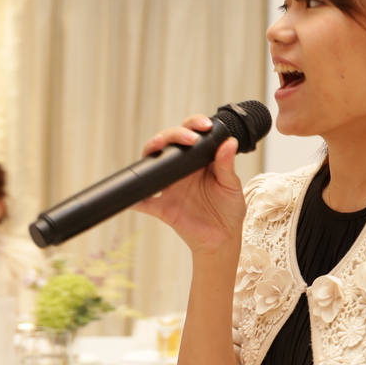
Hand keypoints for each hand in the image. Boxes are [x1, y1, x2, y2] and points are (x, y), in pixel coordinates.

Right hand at [133, 115, 244, 256]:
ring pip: (151, 165)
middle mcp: (181, 170)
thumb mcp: (231, 186)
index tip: (203, 126)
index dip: (193, 125)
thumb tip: (229, 142)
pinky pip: (143, 201)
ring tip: (156, 148)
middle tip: (187, 139)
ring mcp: (169, 187)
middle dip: (172, 135)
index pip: (192, 135)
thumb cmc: (228, 210)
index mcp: (199, 160)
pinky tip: (134, 194)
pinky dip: (135, 198)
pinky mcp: (162, 207)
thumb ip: (227, 165)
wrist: (222, 239)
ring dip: (150, 153)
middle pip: (168, 144)